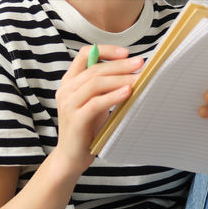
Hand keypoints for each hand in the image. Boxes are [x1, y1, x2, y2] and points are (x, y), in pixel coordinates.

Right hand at [53, 45, 142, 173]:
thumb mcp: (95, 102)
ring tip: (139, 78)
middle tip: (141, 63)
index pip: (84, 54)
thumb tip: (134, 71)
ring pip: (96, 83)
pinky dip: (113, 96)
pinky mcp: (75, 119)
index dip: (105, 50)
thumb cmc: (87, 128)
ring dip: (120, 79)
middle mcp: (66, 89)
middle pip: (95, 69)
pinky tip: (128, 92)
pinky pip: (96, 102)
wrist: (71, 157)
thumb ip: (105, 86)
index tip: (127, 52)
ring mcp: (69, 104)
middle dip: (120, 65)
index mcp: (69, 81)